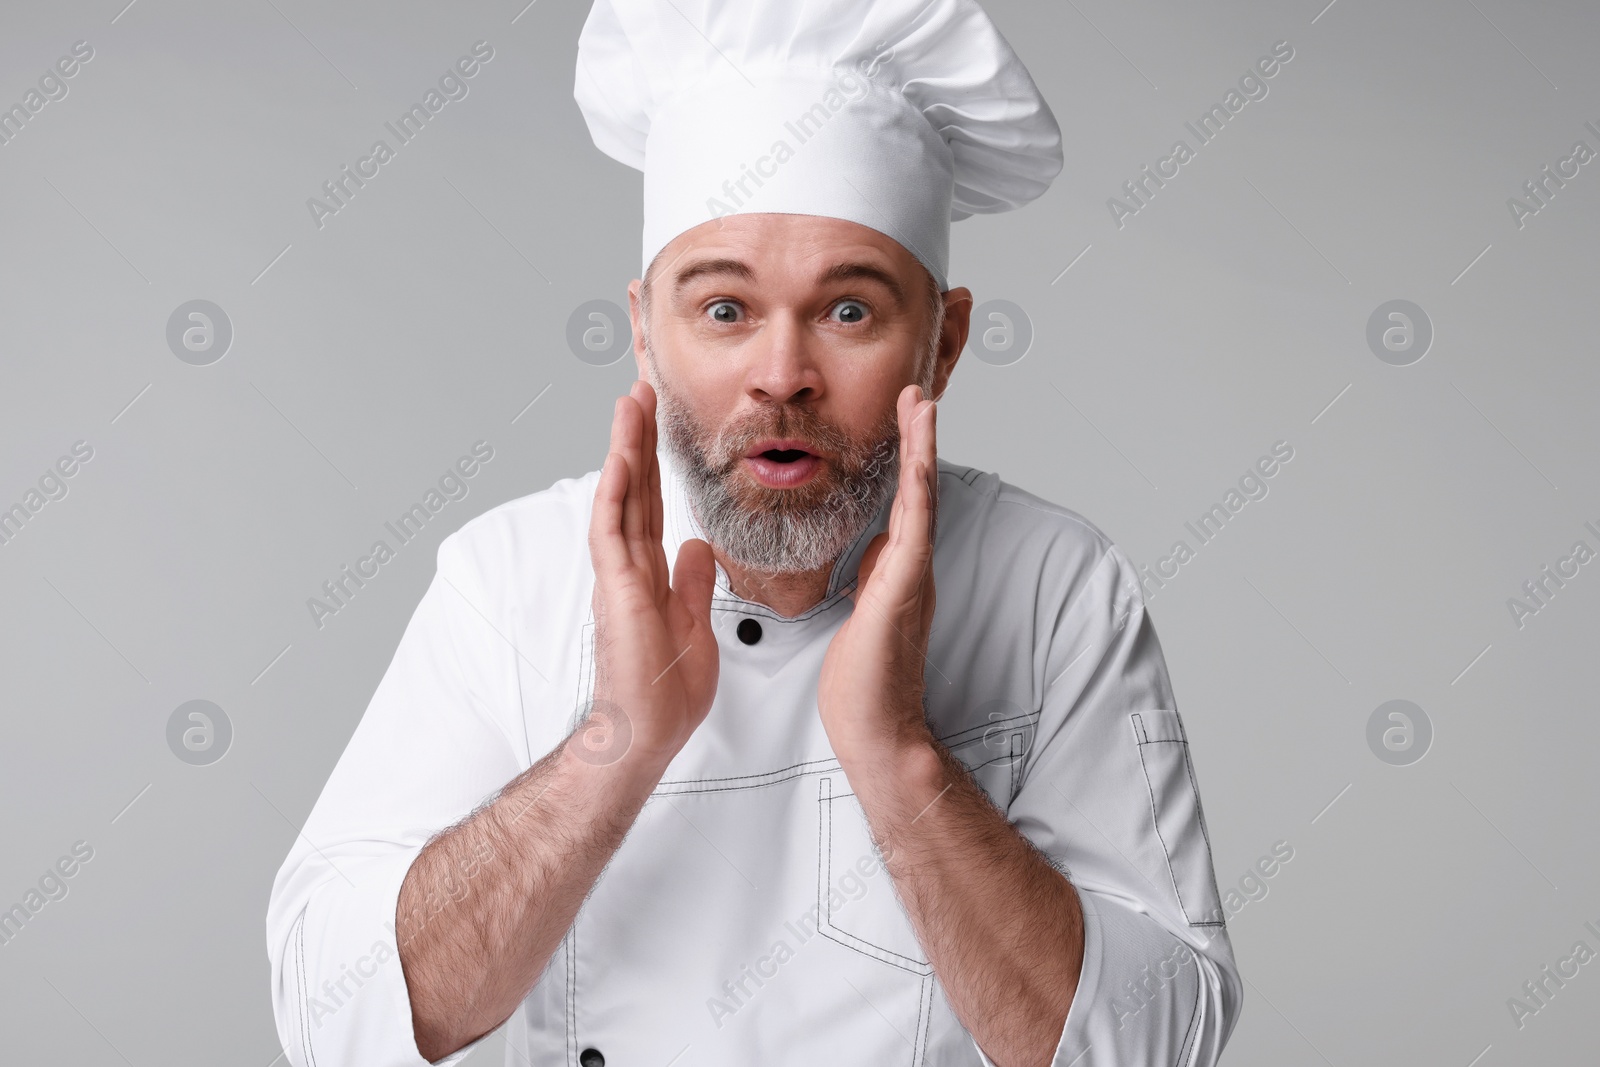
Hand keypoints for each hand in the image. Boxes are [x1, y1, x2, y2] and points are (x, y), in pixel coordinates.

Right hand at [586, 380, 719, 762]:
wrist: (647, 733)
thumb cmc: (666, 691)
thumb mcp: (696, 624)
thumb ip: (693, 582)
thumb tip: (699, 546)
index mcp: (651, 574)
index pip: (651, 505)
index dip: (654, 463)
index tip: (657, 422)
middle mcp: (630, 568)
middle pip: (632, 489)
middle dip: (637, 438)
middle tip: (640, 390)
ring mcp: (620, 576)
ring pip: (619, 499)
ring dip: (623, 449)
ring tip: (629, 403)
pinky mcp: (617, 590)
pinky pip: (611, 533)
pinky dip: (613, 493)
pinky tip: (618, 459)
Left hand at [816, 384, 938, 761]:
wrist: (876, 730)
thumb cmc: (863, 683)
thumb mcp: (859, 613)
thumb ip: (869, 578)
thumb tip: (869, 550)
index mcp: (896, 570)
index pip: (903, 501)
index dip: (904, 457)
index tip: (901, 417)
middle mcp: (910, 567)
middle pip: (919, 488)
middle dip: (918, 438)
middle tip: (918, 392)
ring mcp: (910, 576)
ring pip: (922, 498)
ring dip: (922, 448)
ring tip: (922, 404)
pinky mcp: (902, 589)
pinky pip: (915, 529)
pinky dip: (920, 488)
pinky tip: (920, 458)